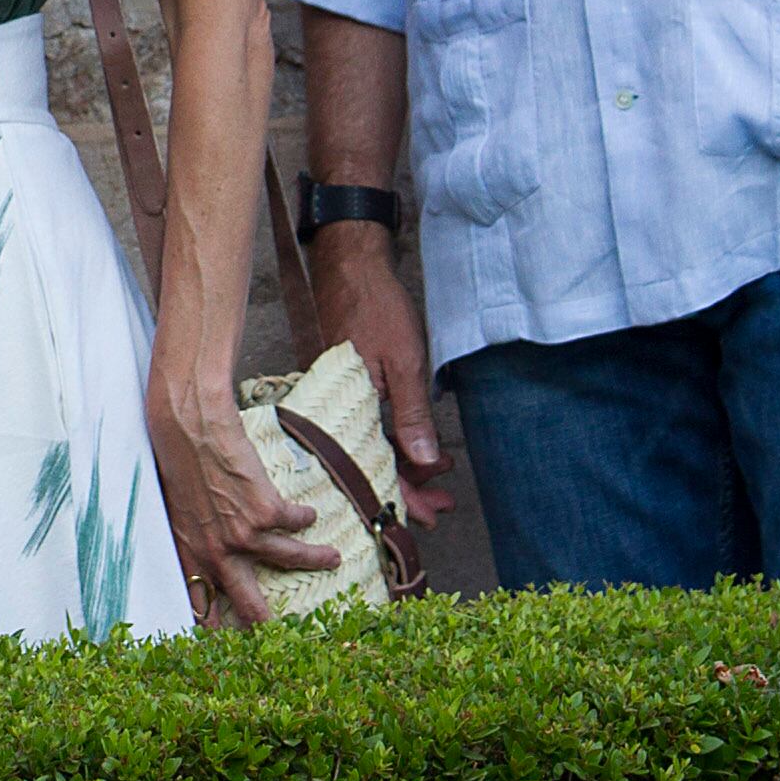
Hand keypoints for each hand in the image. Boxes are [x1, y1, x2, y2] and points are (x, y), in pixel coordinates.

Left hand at [146, 362, 336, 629]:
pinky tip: (309, 513)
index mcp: (189, 551)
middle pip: (247, 603)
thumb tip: (212, 551)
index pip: (200, 604)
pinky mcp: (266, 511)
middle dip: (266, 625)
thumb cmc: (178, 459)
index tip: (229, 644)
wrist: (189, 424)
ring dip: (317, 560)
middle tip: (282, 639)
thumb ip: (195, 534)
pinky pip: (298, 522)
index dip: (215, 627)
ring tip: (333, 559)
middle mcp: (216, 550)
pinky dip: (306, 517)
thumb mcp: (178, 507)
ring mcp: (243, 534)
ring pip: (290, 559)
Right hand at [303, 229, 455, 527]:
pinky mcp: (347, 385)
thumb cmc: (376, 306)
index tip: (429, 517)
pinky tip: (417, 445)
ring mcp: (340, 396)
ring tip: (439, 476)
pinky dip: (394, 440)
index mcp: (346, 406)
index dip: (402, 496)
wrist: (351, 263)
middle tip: (443, 505)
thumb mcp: (403, 361)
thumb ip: (412, 414)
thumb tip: (426, 463)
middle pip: (370, 463)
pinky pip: (368, 425)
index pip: (372, 466)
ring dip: (404, 465)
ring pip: (370, 445)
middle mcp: (336, 407)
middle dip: (409, 487)